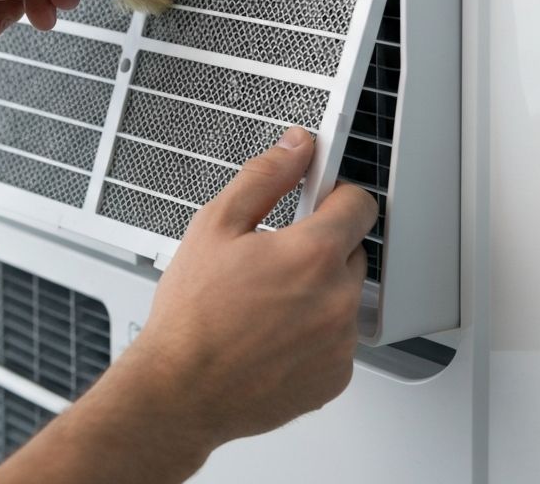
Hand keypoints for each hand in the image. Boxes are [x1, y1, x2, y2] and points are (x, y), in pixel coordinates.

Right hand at [0, 128, 376, 483]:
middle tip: (273, 255)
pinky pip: (338, 338)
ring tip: (267, 300)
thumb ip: (266, 175)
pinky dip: (315, 331)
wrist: (179, 392)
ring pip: (344, 294)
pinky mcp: (335, 377)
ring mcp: (339, 343)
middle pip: (352, 248)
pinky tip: (274, 332)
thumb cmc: (192, 314)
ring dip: (318, 290)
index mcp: (313, 255)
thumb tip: (296, 147)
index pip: (360, 203)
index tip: (317, 198)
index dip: (335, 194)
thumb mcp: (216, 223)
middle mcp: (337, 300)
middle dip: (319, 244)